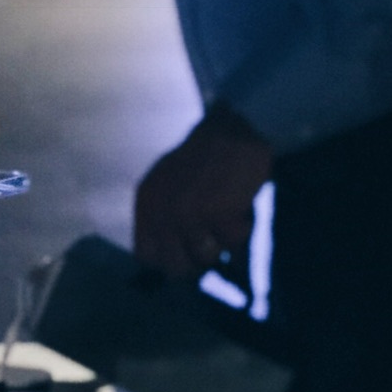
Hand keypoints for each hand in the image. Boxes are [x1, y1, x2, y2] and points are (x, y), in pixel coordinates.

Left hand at [132, 105, 272, 289]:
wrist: (239, 121)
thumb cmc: (209, 156)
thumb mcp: (171, 185)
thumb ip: (166, 220)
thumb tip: (178, 270)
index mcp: (147, 202)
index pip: (147, 256)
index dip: (169, 261)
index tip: (187, 253)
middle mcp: (162, 211)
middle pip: (176, 267)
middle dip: (198, 263)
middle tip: (213, 244)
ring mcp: (189, 213)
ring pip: (207, 257)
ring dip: (224, 242)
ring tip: (229, 216)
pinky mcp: (218, 212)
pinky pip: (234, 242)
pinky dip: (244, 229)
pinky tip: (243, 207)